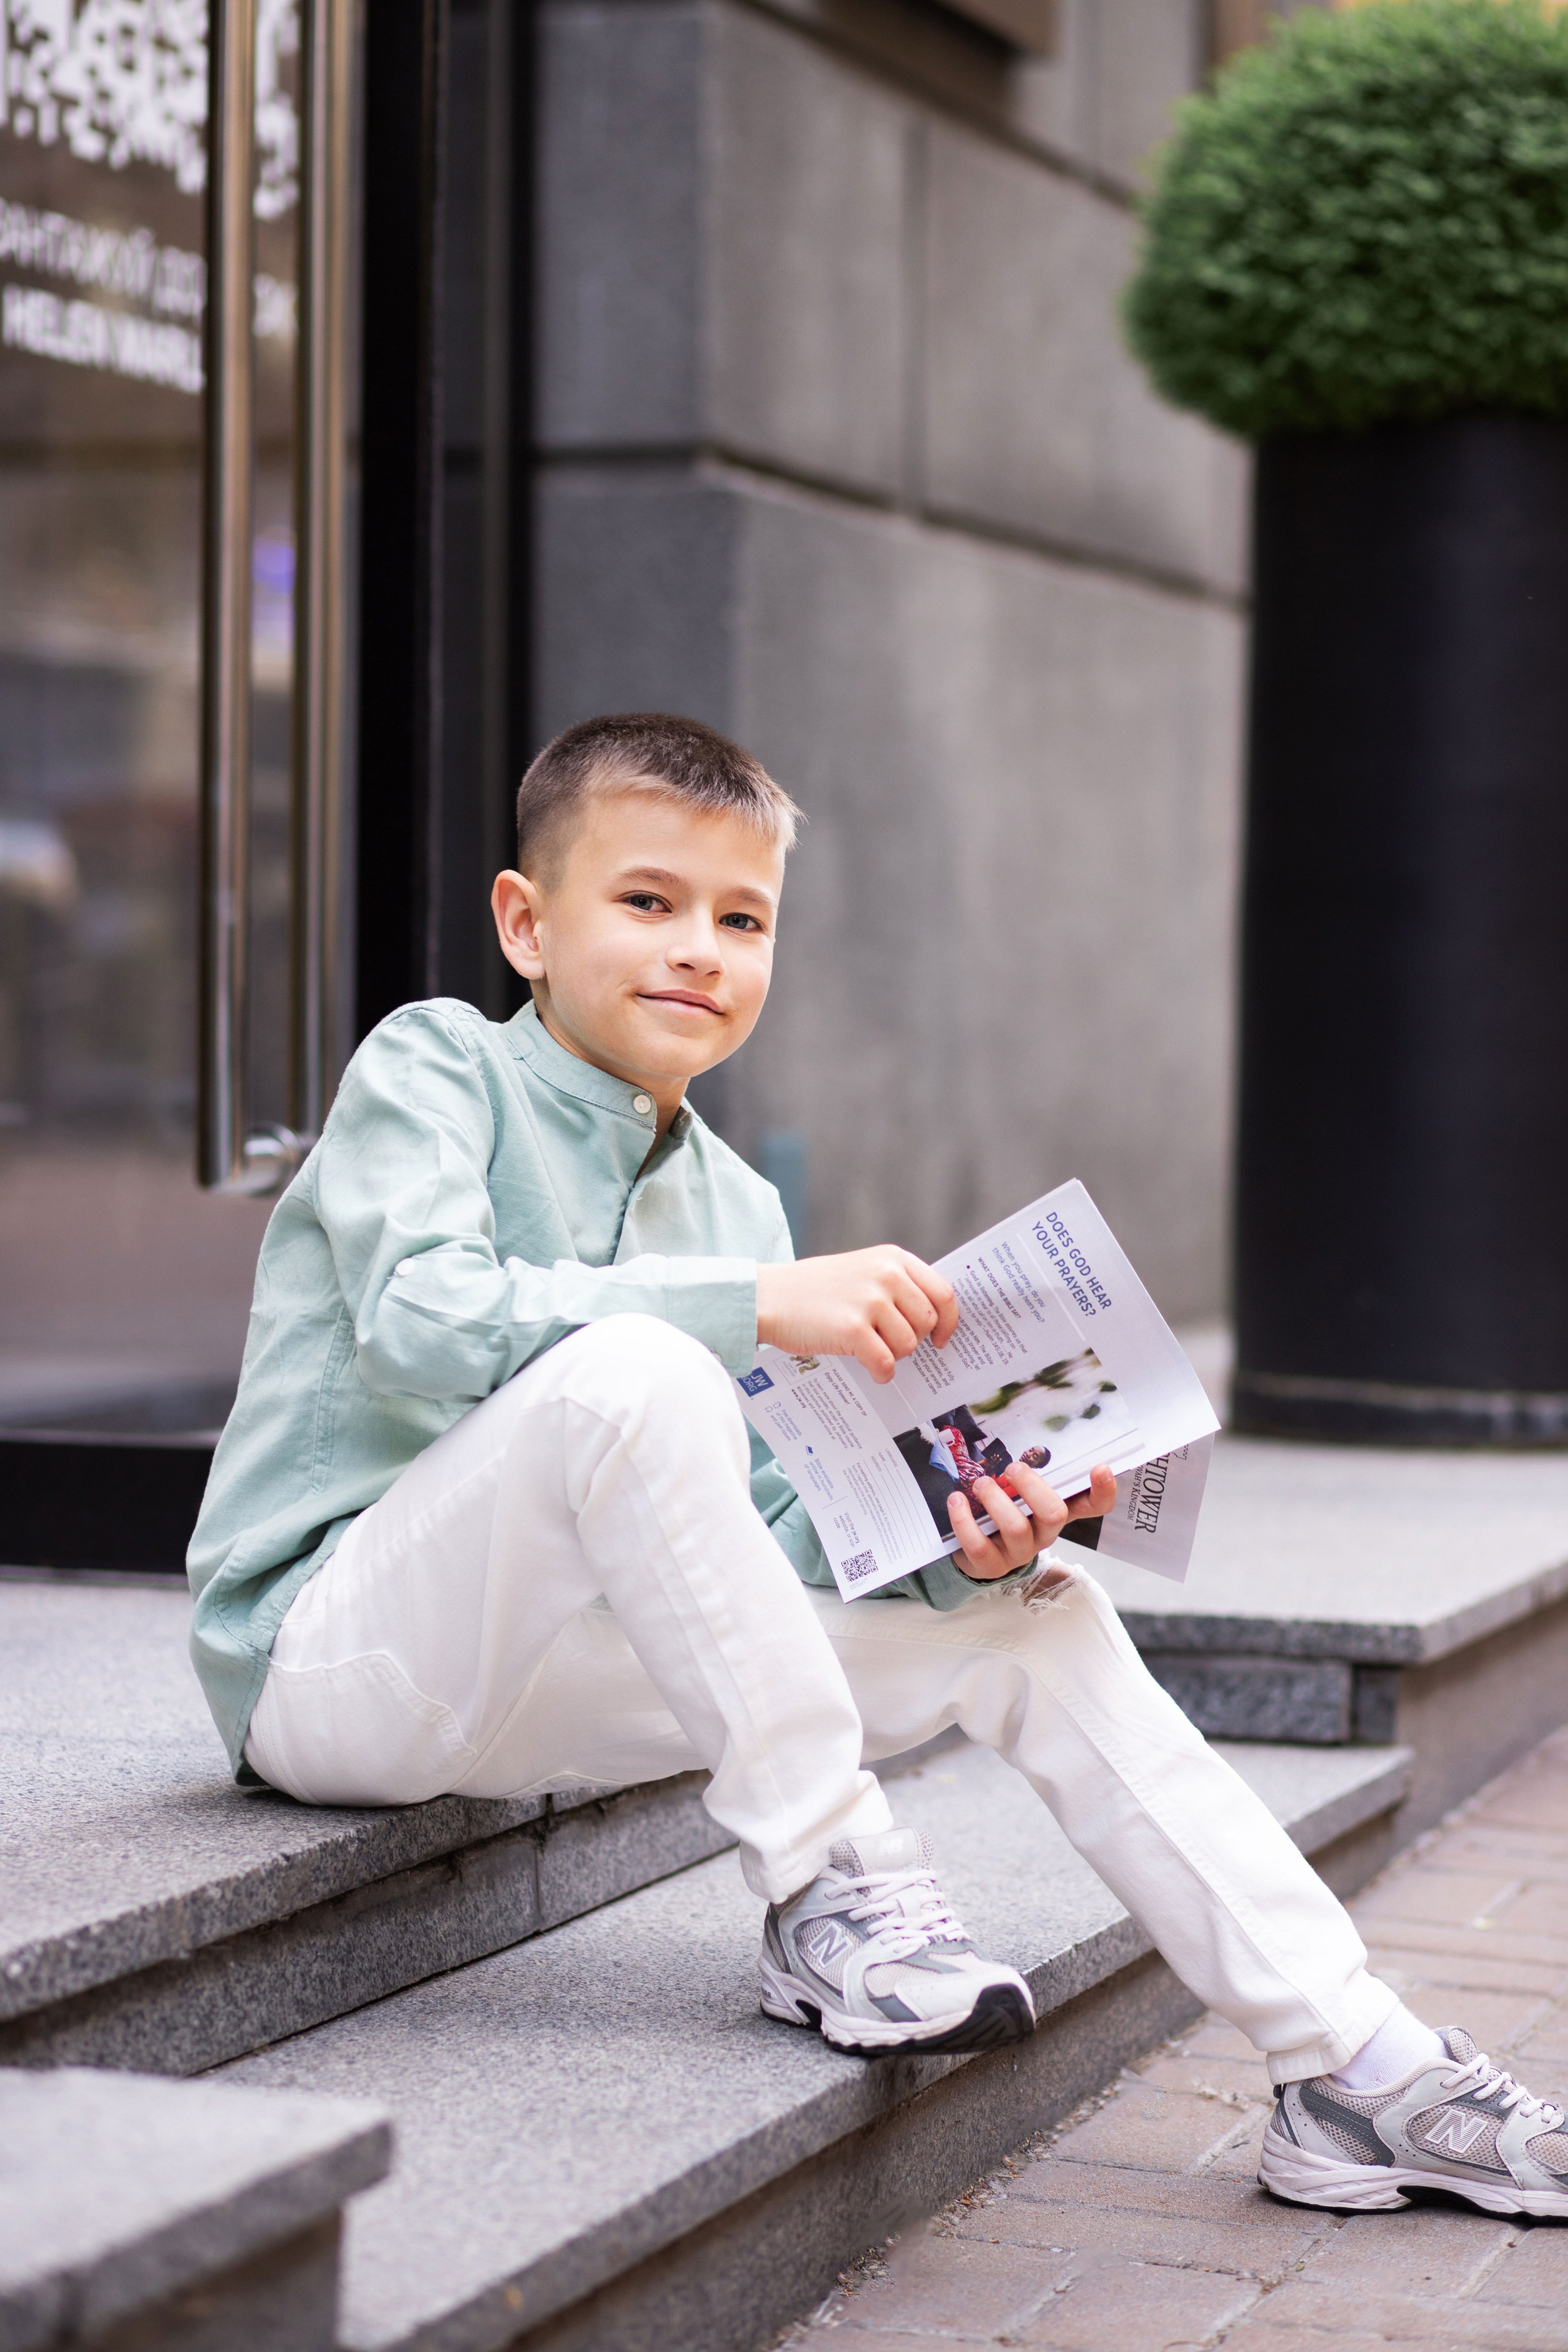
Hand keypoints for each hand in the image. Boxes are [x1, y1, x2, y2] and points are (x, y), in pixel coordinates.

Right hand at [755, 1248, 957, 1382]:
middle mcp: (887, 1275)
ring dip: (893, 1355)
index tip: (940, 1338)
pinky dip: (881, 1373)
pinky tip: (869, 1369)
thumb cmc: (814, 1289)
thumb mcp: (861, 1270)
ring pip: (908, 1345)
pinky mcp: (853, 1329)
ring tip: (869, 1349)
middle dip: (913, 1340)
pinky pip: (886, 1363)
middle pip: (927, 1323)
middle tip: (888, 1343)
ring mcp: (871, 1301)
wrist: (768, 1296)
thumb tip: (931, 1318)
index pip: (943, 1293)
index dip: (949, 1321)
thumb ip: (895, 1284)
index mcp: (893, 1259)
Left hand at [948, 1461, 1117, 1581]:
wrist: (974, 1553)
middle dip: (1032, 1487)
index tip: (1100, 1467)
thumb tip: (1023, 1439)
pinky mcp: (991, 1565)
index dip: (1102, 1491)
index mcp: (1056, 1513)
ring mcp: (1019, 1553)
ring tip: (981, 1484)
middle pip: (1054, 1514)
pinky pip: (979, 1544)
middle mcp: (1044, 1534)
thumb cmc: (1002, 1513)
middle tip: (1012, 1468)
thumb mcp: (1019, 1494)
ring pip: (1016, 1528)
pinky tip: (956, 1500)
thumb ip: (1026, 1474)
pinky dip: (964, 1519)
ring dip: (996, 1500)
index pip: (1093, 1507)